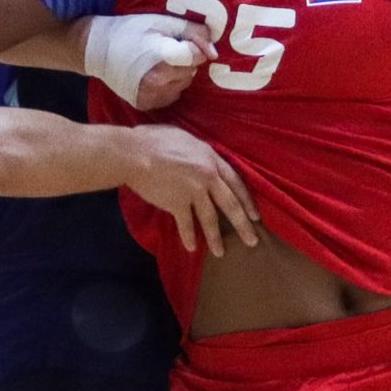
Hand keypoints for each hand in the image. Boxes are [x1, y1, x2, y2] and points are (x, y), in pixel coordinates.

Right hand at [83, 11, 213, 108]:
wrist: (98, 49)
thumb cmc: (131, 30)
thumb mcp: (162, 22)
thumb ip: (193, 32)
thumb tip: (214, 52)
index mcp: (163, 59)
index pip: (197, 57)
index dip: (192, 46)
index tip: (177, 41)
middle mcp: (158, 82)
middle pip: (191, 72)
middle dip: (185, 60)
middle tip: (166, 50)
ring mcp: (151, 96)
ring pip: (183, 85)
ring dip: (178, 74)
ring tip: (159, 63)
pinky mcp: (146, 104)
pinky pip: (171, 96)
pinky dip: (168, 86)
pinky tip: (155, 75)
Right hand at [125, 125, 259, 257]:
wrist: (136, 154)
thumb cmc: (155, 140)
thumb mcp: (185, 138)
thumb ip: (198, 151)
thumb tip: (200, 157)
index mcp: (211, 158)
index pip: (235, 181)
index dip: (246, 200)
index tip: (255, 215)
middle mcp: (208, 176)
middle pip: (230, 204)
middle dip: (243, 224)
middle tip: (252, 240)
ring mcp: (194, 191)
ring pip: (210, 219)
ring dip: (216, 238)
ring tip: (220, 253)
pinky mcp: (177, 203)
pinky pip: (186, 224)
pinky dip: (188, 237)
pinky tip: (191, 248)